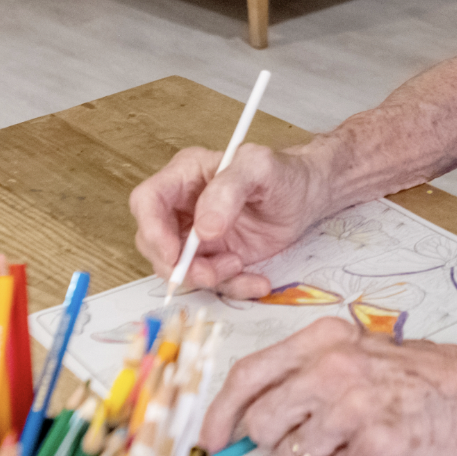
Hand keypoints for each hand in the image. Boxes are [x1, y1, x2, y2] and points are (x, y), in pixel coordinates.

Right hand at [128, 143, 322, 298]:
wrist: (309, 196)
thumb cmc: (284, 173)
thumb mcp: (259, 168)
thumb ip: (227, 190)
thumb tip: (203, 228)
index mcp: (184, 175)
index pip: (147, 201)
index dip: (152, 230)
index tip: (175, 254)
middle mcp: (183, 206)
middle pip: (154, 242)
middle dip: (180, 265)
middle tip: (213, 271)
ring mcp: (197, 235)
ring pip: (178, 269)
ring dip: (208, 278)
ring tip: (241, 265)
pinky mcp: (215, 257)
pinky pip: (209, 282)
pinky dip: (231, 288)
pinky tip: (256, 280)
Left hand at [201, 318, 456, 455]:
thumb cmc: (427, 375)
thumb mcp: (361, 351)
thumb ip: (308, 372)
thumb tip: (252, 413)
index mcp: (325, 340)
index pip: (248, 375)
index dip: (220, 412)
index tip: (210, 437)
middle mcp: (334, 369)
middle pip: (261, 423)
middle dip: (275, 443)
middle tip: (310, 442)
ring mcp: (355, 408)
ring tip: (353, 446)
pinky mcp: (378, 447)